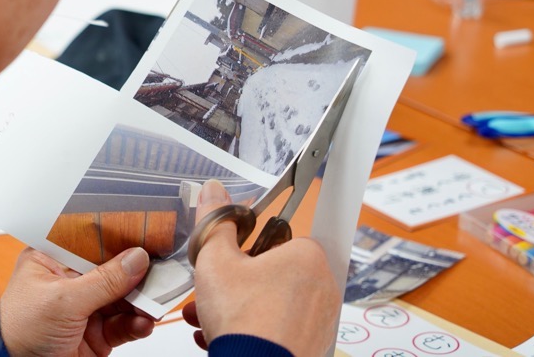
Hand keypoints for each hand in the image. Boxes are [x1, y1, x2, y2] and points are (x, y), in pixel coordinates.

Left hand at [0, 247, 154, 356]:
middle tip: (161, 271)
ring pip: (123, 298)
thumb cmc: (18, 333)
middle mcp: (69, 282)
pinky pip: (124, 324)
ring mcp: (84, 309)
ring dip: (141, 300)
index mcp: (51, 261)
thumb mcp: (62, 300)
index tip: (147, 235)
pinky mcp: (96, 335)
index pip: (91, 241)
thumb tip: (137, 259)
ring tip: (155, 301)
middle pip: (112, 270)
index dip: (118, 238)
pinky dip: (137, 323)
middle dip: (137, 273)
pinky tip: (144, 322)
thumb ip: (104, 281)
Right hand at [183, 180, 340, 356]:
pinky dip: (255, 329)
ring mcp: (321, 320)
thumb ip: (214, 222)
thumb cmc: (244, 320)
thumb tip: (213, 193)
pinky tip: (222, 334)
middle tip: (218, 287)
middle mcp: (323, 287)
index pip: (279, 236)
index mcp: (307, 256)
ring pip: (274, 302)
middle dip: (240, 280)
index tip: (235, 256)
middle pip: (275, 271)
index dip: (250, 246)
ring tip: (210, 315)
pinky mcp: (313, 346)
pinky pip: (280, 328)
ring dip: (241, 306)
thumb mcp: (215, 260)